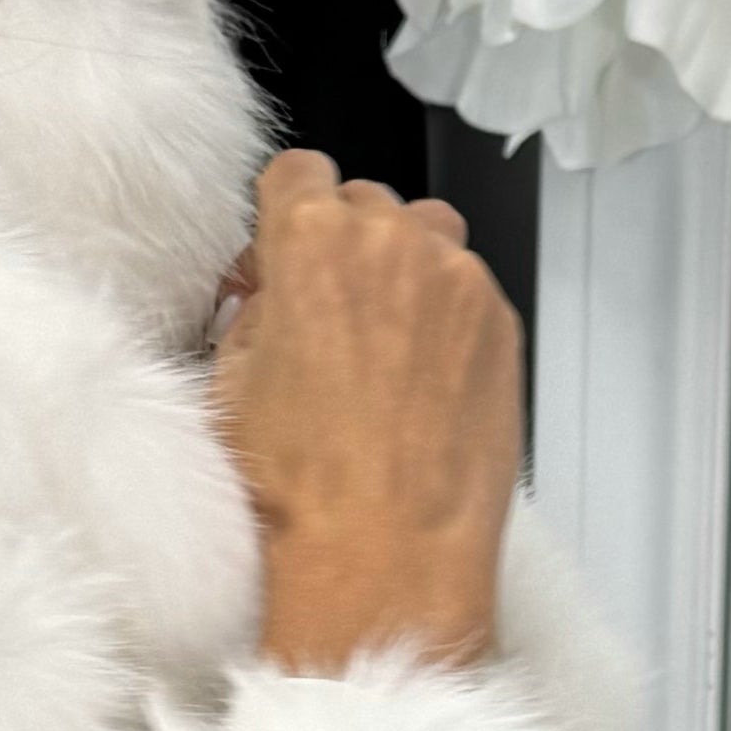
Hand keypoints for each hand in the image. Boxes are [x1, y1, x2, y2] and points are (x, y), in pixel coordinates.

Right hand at [207, 149, 520, 673]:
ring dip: (399, 267)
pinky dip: (443, 318)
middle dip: (340, 244)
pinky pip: (466, 293)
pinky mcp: (502, 326)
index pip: (296, 173)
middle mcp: (394, 245)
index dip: (280, 213)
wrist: (384, 558)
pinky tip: (418, 383)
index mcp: (313, 241)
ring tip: (376, 340)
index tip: (277, 253)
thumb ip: (253, 312)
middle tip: (320, 312)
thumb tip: (267, 296)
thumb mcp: (229, 386)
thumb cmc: (303, 490)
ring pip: (426, 236)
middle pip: (364, 202)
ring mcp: (458, 282)